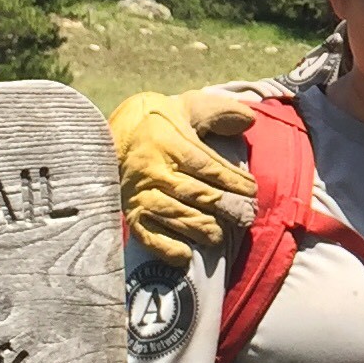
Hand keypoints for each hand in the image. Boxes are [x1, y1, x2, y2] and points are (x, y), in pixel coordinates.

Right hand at [107, 87, 259, 266]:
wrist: (111, 137)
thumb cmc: (161, 123)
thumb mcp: (189, 107)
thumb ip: (220, 111)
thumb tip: (250, 120)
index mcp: (168, 142)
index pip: (208, 166)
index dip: (233, 181)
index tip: (252, 191)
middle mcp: (153, 170)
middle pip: (197, 194)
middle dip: (227, 208)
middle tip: (247, 217)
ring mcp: (139, 195)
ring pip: (177, 217)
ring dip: (203, 229)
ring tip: (222, 235)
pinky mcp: (130, 215)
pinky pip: (148, 237)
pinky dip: (167, 248)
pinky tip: (186, 255)